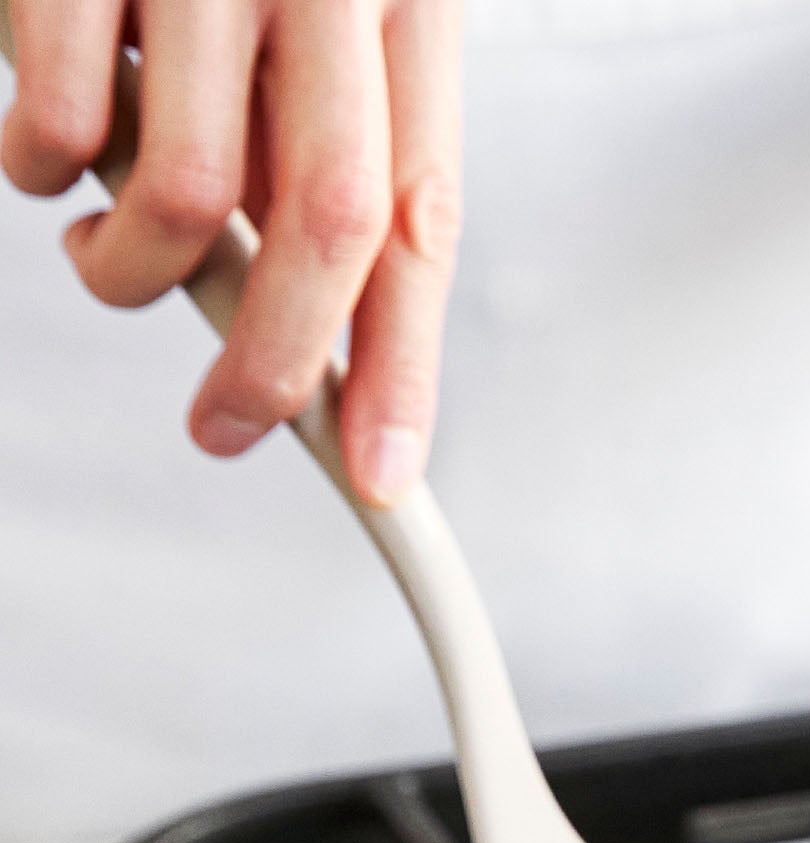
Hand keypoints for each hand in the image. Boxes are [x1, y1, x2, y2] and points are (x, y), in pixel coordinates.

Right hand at [1, 0, 462, 506]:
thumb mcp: (324, 5)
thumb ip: (324, 138)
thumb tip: (318, 328)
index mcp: (399, 3)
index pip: (418, 220)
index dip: (405, 366)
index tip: (387, 478)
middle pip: (323, 226)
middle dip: (276, 366)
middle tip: (227, 430)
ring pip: (186, 189)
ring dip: (134, 271)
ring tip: (101, 257)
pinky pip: (60, 116)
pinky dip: (41, 168)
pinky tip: (40, 155)